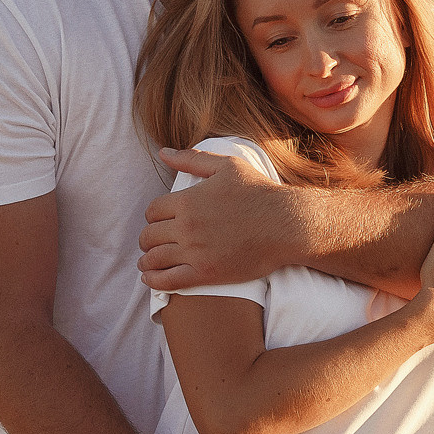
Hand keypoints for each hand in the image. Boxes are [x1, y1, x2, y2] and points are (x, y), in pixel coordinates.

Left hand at [139, 149, 296, 289]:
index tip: (158, 221)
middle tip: (152, 242)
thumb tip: (163, 152)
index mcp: (188, 200)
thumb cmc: (259, 192)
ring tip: (147, 262)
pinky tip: (150, 278)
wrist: (286, 225)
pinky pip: (168, 281)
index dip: (152, 216)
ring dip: (146, 261)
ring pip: (154, 259)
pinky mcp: (206, 273)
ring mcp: (195, 252)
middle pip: (149, 236)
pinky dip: (153, 281)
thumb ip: (192, 159)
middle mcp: (186, 226)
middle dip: (147, 239)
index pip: (152, 211)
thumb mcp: (227, 166)